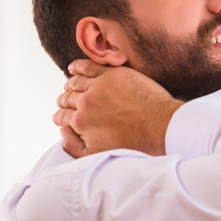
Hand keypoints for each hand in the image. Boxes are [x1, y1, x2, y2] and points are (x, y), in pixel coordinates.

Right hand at [53, 60, 182, 157]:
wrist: (160, 127)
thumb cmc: (135, 144)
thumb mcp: (99, 154)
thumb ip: (76, 147)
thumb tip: (62, 132)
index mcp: (80, 123)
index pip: (62, 116)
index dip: (61, 116)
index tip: (62, 116)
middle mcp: (85, 103)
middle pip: (67, 98)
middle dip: (64, 101)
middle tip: (64, 101)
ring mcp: (97, 86)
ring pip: (75, 81)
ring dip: (69, 84)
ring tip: (69, 85)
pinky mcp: (111, 73)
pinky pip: (88, 66)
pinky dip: (77, 66)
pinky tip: (73, 68)